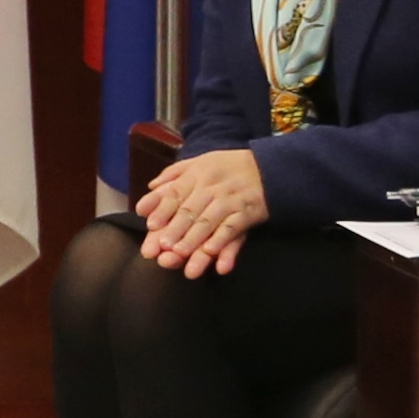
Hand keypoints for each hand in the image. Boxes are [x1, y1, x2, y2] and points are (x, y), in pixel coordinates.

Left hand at [133, 147, 270, 274]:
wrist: (268, 167)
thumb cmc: (228, 167)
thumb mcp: (200, 162)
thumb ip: (174, 174)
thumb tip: (151, 187)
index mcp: (196, 174)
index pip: (175, 192)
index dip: (162, 209)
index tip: (150, 225)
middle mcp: (211, 186)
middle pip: (189, 210)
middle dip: (174, 229)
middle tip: (162, 247)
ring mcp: (230, 200)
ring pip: (208, 222)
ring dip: (194, 239)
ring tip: (180, 254)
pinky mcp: (247, 212)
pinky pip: (232, 228)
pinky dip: (221, 240)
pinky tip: (211, 252)